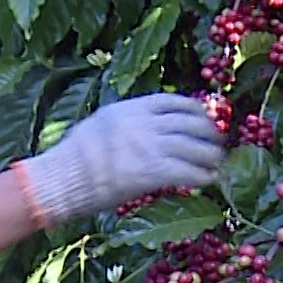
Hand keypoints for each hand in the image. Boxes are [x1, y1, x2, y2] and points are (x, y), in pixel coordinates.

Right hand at [15, 93, 223, 224]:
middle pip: (192, 123)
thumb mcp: (102, 122)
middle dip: (210, 134)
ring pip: (196, 148)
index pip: (176, 102)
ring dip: (211, 157)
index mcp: (133, 107)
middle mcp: (146, 123)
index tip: (205, 119)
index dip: (197, 111)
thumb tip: (148, 125)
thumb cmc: (75, 155)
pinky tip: (208, 181)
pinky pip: (189, 172)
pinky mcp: (153, 172)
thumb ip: (128, 120)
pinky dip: (203, 176)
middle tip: (218, 144)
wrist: (64, 177)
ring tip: (217, 164)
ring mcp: (151, 146)